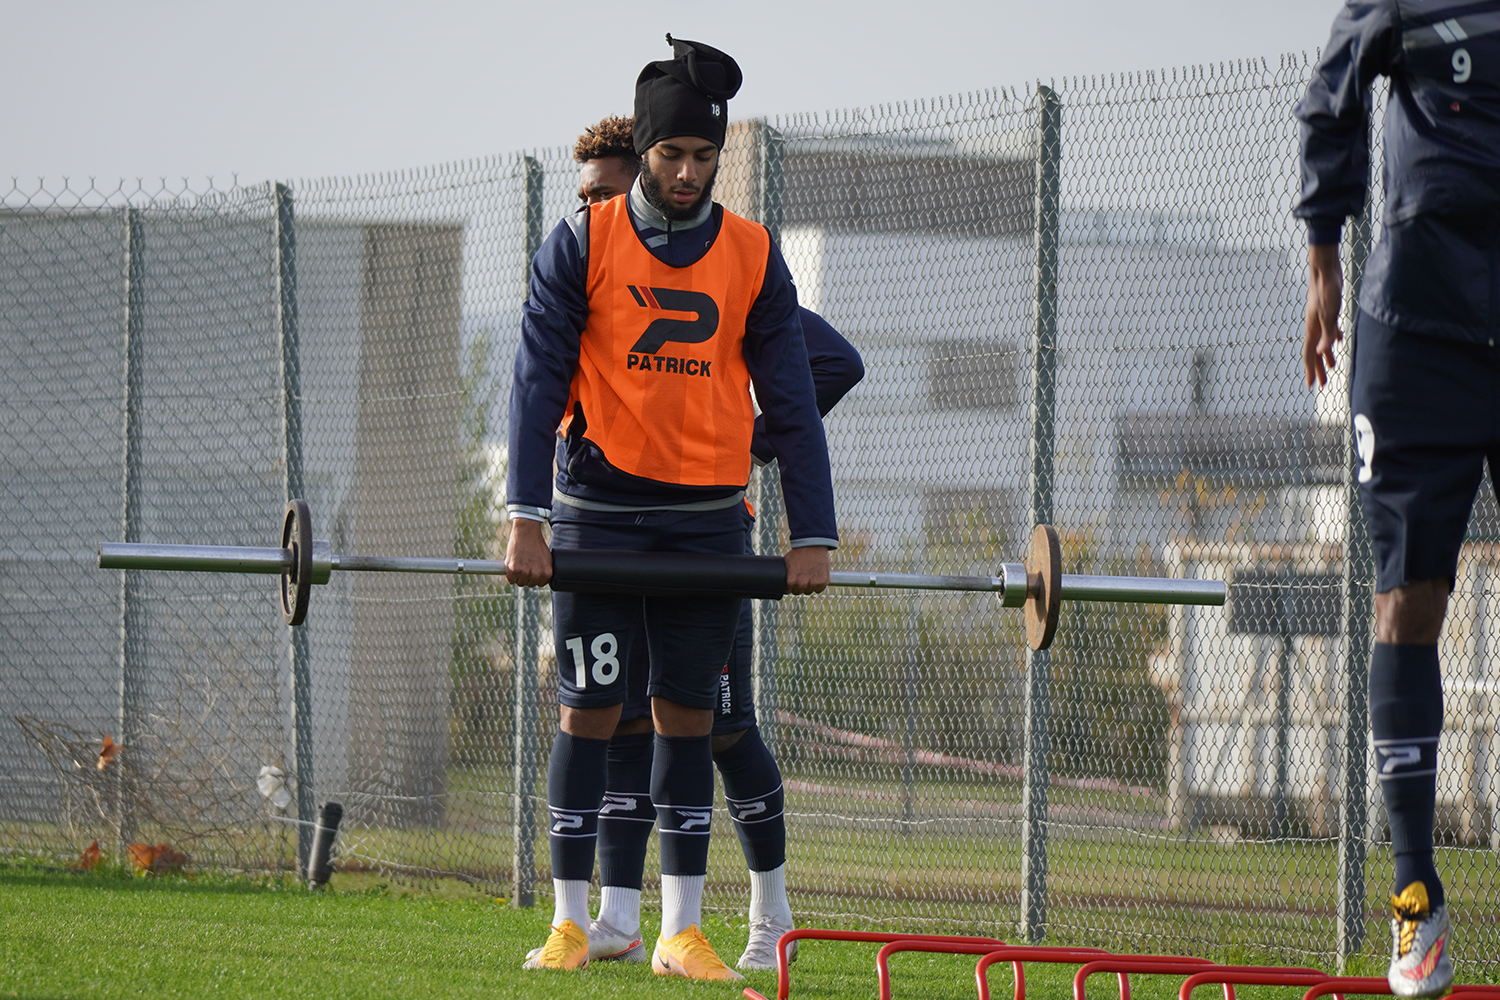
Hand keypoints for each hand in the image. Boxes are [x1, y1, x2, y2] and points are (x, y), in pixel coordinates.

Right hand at [504, 518, 551, 585]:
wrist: (526, 531)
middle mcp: (537, 574)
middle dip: (526, 576)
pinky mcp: (514, 569)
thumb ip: (544, 569)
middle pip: (529, 584)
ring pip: (520, 583)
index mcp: (547, 573)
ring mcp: (525, 573)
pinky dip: (510, 575)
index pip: (540, 583)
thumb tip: (542, 578)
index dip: (535, 577)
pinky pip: (511, 580)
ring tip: (519, 564)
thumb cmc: (536, 543)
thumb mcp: (547, 558)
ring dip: (518, 576)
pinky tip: (512, 566)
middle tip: (524, 565)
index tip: (532, 570)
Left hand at [784, 545, 829, 594]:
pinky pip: (819, 589)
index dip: (789, 586)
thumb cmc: (798, 552)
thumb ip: (784, 573)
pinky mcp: (823, 582)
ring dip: (808, 586)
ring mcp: (813, 583)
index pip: (788, 590)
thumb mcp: (786, 562)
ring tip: (808, 576)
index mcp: (791, 580)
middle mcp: (802, 583)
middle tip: (800, 578)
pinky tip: (816, 577)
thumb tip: (778, 579)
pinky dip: (818, 585)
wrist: (812, 544)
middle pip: (798, 591)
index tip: (791, 582)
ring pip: (808, 591)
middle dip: (798, 586)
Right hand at [1303, 243, 1343, 386]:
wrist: (1325, 270)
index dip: (1311, 370)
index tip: (1311, 385)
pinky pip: (1328, 330)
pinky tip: (1338, 340)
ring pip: (1321, 342)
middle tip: (1323, 384)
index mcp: (1312, 329)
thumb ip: (1326, 333)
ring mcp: (1319, 319)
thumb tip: (1321, 353)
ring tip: (1332, 366)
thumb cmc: (1327, 290)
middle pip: (1314, 352)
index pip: (1309, 354)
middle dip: (1318, 368)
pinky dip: (1331, 339)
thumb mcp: (1329, 313)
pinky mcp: (1327, 312)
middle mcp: (1313, 326)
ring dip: (1325, 355)